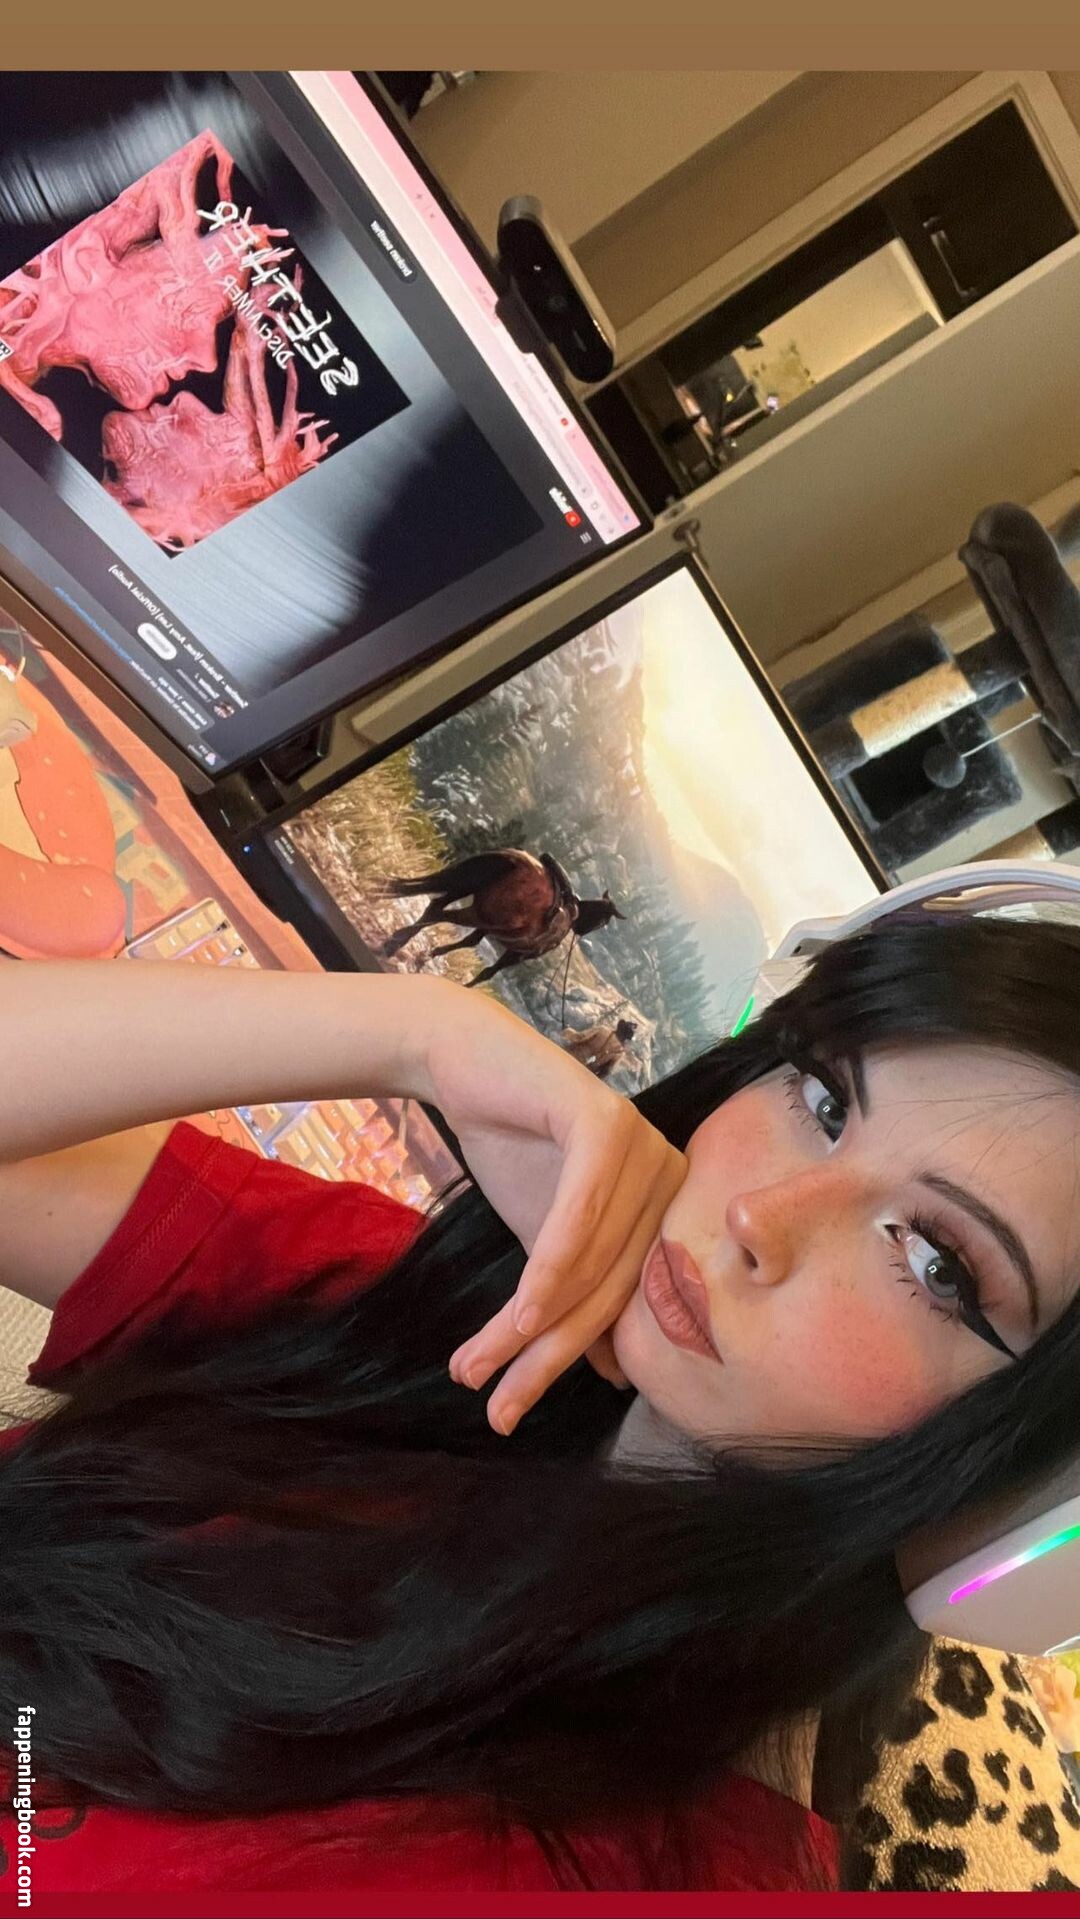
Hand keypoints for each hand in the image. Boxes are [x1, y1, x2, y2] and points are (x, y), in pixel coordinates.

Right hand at [413, 979, 687, 1432]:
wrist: (466, 1065)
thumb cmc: (513, 1148)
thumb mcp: (546, 1239)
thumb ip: (578, 1293)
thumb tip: (613, 1375)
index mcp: (665, 1208)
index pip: (617, 1302)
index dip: (561, 1362)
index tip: (513, 1408)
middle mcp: (669, 1177)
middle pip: (604, 1289)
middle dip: (542, 1356)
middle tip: (495, 1406)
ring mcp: (644, 1146)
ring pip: (588, 1262)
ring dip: (527, 1325)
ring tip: (476, 1368)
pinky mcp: (606, 1121)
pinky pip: (580, 1213)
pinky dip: (548, 1268)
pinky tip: (520, 1315)